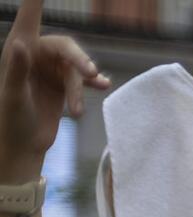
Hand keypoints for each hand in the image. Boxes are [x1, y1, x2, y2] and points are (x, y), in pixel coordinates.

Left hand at [0, 0, 107, 180]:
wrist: (23, 147)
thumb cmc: (10, 121)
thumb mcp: (12, 96)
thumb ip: (16, 70)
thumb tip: (22, 45)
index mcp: (18, 52)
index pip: (28, 18)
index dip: (36, 1)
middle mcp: (35, 56)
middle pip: (65, 47)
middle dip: (79, 60)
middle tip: (91, 73)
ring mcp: (50, 70)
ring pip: (76, 68)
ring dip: (81, 86)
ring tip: (79, 108)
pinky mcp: (62, 86)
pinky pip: (82, 80)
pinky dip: (91, 85)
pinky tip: (103, 87)